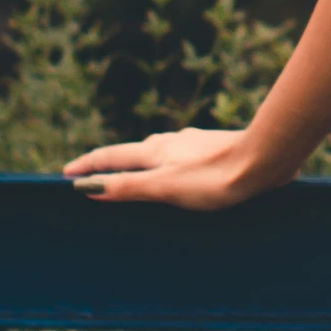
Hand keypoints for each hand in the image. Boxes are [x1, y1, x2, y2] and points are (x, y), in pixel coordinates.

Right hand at [61, 125, 282, 209]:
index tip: (65, 174)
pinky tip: (179, 184)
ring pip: (159, 157)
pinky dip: (167, 173)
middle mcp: (173, 144)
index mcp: (156, 152)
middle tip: (93, 178)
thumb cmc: (215, 176)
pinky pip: (180, 164)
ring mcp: (195, 147)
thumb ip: (128, 186)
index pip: (111, 157)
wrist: (265, 159)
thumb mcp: (164, 187)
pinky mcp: (214, 154)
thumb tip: (87, 186)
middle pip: (133, 154)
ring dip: (141, 169)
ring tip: (133, 183)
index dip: (87, 166)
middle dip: (112, 166)